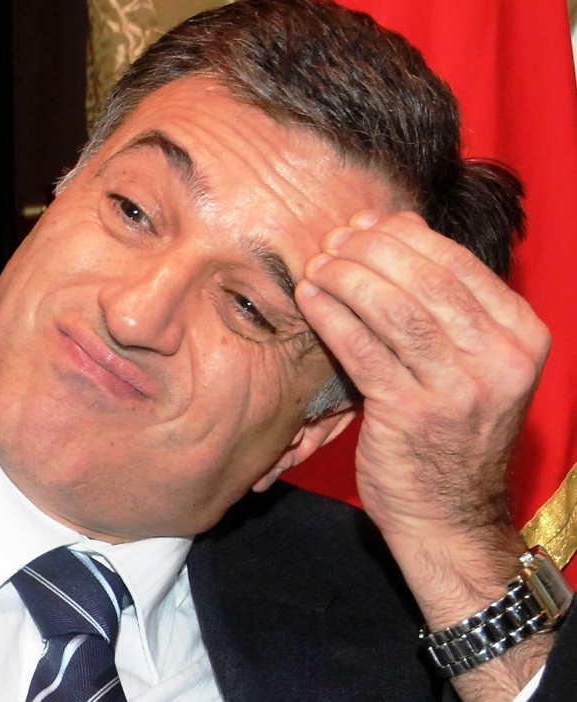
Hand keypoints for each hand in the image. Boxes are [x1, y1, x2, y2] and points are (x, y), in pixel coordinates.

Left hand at [295, 211, 551, 699]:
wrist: (448, 515)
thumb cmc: (451, 433)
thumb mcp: (472, 367)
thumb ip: (446, 310)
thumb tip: (397, 235)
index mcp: (521, 336)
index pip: (457, 265)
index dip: (403, 237)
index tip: (365, 224)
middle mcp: (500, 359)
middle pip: (424, 278)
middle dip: (370, 250)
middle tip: (333, 241)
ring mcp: (458, 388)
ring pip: (393, 307)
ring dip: (347, 277)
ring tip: (318, 265)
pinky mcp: (411, 412)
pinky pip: (362, 347)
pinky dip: (331, 315)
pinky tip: (309, 298)